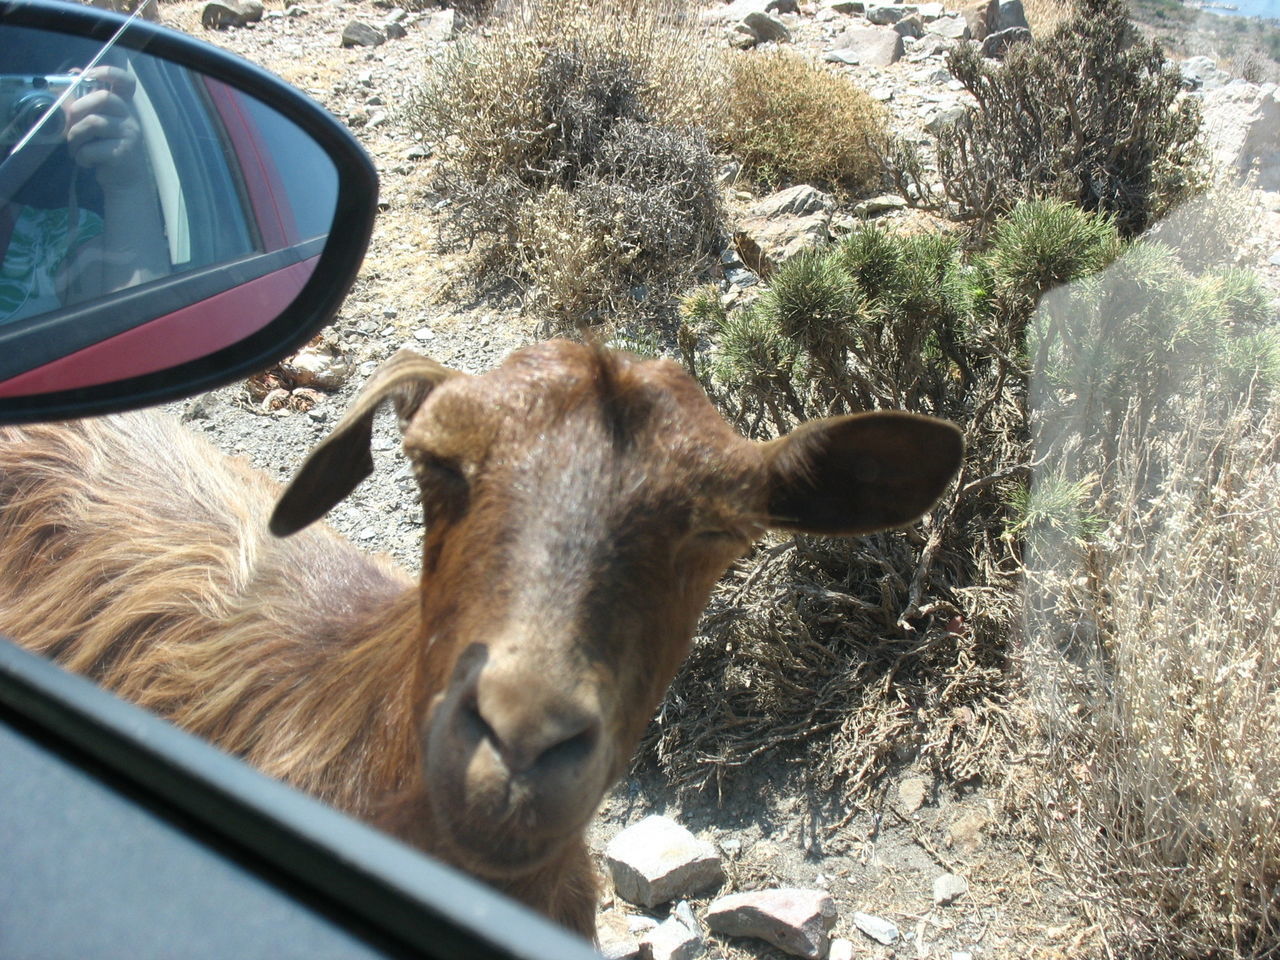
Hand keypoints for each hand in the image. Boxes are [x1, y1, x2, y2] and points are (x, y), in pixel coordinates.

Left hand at [64, 66, 145, 190]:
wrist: (125, 183)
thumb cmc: (107, 150)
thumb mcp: (99, 123)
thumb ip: (88, 101)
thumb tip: (74, 73)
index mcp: (124, 108)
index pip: (126, 82)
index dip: (108, 72)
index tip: (89, 75)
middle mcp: (130, 118)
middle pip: (104, 97)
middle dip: (79, 108)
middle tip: (71, 123)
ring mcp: (129, 135)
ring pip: (92, 123)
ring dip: (75, 137)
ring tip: (76, 149)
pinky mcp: (122, 153)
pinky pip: (90, 148)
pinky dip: (81, 156)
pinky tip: (86, 162)